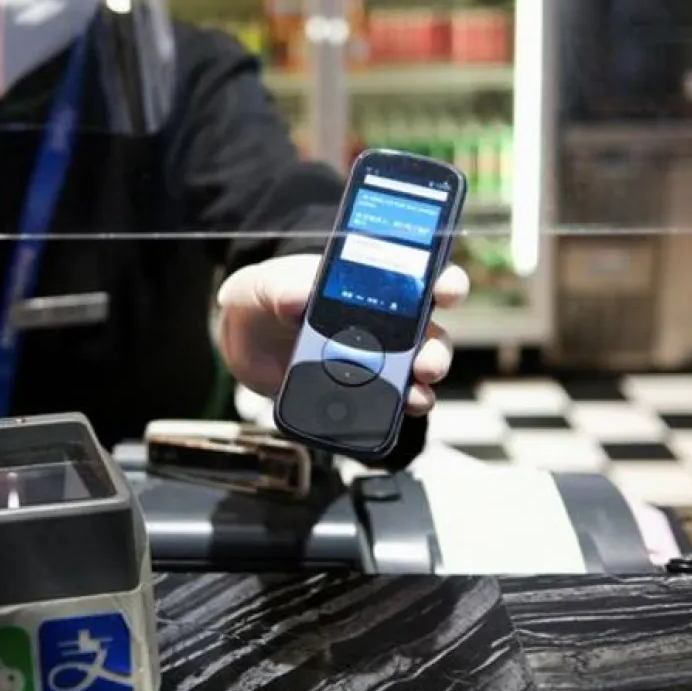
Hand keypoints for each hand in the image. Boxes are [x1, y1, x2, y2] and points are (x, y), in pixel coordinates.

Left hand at [215, 254, 469, 415]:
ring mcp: (378, 358)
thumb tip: (297, 297)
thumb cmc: (266, 298)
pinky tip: (395, 413)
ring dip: (423, 385)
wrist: (246, 340)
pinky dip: (399, 410)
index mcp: (370, 282)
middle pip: (430, 333)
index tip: (445, 291)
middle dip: (436, 349)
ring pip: (418, 372)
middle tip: (426, 362)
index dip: (442, 282)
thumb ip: (280, 288)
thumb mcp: (266, 285)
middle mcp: (386, 321)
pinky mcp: (363, 391)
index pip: (421, 277)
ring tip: (413, 394)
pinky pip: (392, 403)